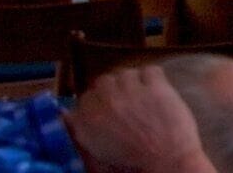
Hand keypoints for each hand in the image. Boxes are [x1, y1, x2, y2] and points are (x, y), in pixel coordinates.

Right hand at [65, 65, 214, 172]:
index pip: (84, 97)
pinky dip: (153, 78)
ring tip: (142, 96)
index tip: (107, 108)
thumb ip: (80, 129)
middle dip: (113, 90)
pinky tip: (156, 90)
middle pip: (103, 81)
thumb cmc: (131, 161)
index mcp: (87, 120)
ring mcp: (130, 91)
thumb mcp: (96, 151)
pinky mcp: (155, 85)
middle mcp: (105, 101)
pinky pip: (150, 70)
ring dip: (132, 82)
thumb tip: (66, 114)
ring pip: (126, 73)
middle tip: (126, 102)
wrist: (165, 160)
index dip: (98, 101)